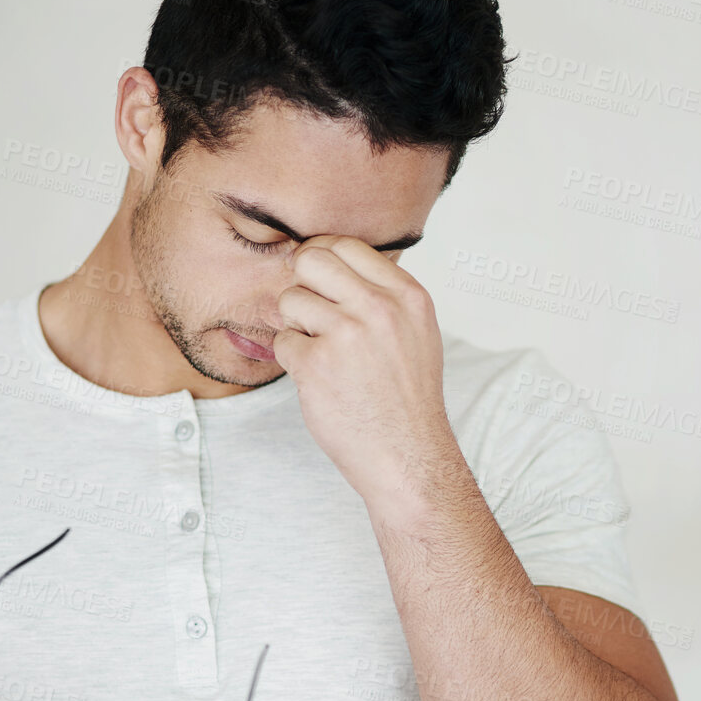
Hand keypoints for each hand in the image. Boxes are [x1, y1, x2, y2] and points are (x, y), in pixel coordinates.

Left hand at [273, 236, 458, 507]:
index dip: (323, 258)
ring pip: (291, 299)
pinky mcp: (316, 363)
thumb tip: (330, 260)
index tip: (318, 279)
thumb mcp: (417, 332)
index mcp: (408, 296)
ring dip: (296, 325)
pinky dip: (293, 360)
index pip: (347, 246)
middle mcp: (380, 308)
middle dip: (303, 283)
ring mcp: (347, 334)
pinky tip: (320, 379)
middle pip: (312, 260)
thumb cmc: (408, 397)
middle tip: (310, 311)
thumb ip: (383, 294)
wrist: (409, 455)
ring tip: (321, 352)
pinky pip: (283, 341)